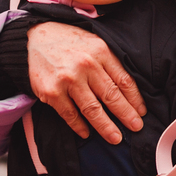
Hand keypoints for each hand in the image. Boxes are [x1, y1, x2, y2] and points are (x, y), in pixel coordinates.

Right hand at [27, 21, 146, 144]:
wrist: (35, 37)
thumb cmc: (69, 41)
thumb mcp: (94, 42)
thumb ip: (109, 62)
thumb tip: (128, 89)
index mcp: (101, 51)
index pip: (123, 80)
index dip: (135, 99)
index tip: (141, 112)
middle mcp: (86, 65)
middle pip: (111, 96)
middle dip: (126, 115)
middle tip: (136, 128)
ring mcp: (68, 80)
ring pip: (92, 109)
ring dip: (106, 127)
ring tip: (115, 138)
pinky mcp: (52, 92)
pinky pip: (70, 114)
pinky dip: (79, 126)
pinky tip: (87, 133)